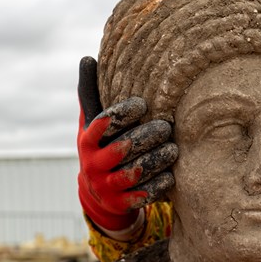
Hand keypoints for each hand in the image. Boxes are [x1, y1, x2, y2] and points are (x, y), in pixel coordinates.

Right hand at [77, 56, 178, 231]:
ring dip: (156, 160)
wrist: (97, 193)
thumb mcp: (91, 122)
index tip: (143, 104)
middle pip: (122, 149)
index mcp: (87, 141)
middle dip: (146, 137)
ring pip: (135, 172)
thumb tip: (88, 58)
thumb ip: (92, 94)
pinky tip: (171, 175)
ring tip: (173, 150)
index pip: (104, 124)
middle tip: (167, 128)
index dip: (123, 114)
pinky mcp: (121, 203)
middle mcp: (93, 164)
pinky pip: (142, 195)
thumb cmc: (101, 146)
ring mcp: (107, 186)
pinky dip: (158, 185)